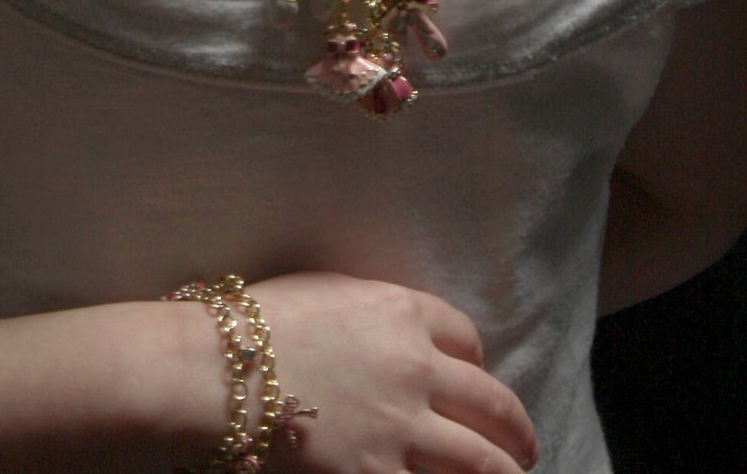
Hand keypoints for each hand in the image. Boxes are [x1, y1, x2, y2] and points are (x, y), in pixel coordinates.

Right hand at [247, 272, 535, 473]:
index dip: (473, 362)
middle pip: (491, 403)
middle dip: (515, 429)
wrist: (222, 370)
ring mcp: (401, 427)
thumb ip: (374, 314)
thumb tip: (397, 335)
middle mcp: (415, 368)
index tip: (472, 378)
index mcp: (401, 313)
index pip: (465, 339)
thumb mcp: (328, 292)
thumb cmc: (260, 324)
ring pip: (481, 460)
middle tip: (524, 447)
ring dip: (504, 473)